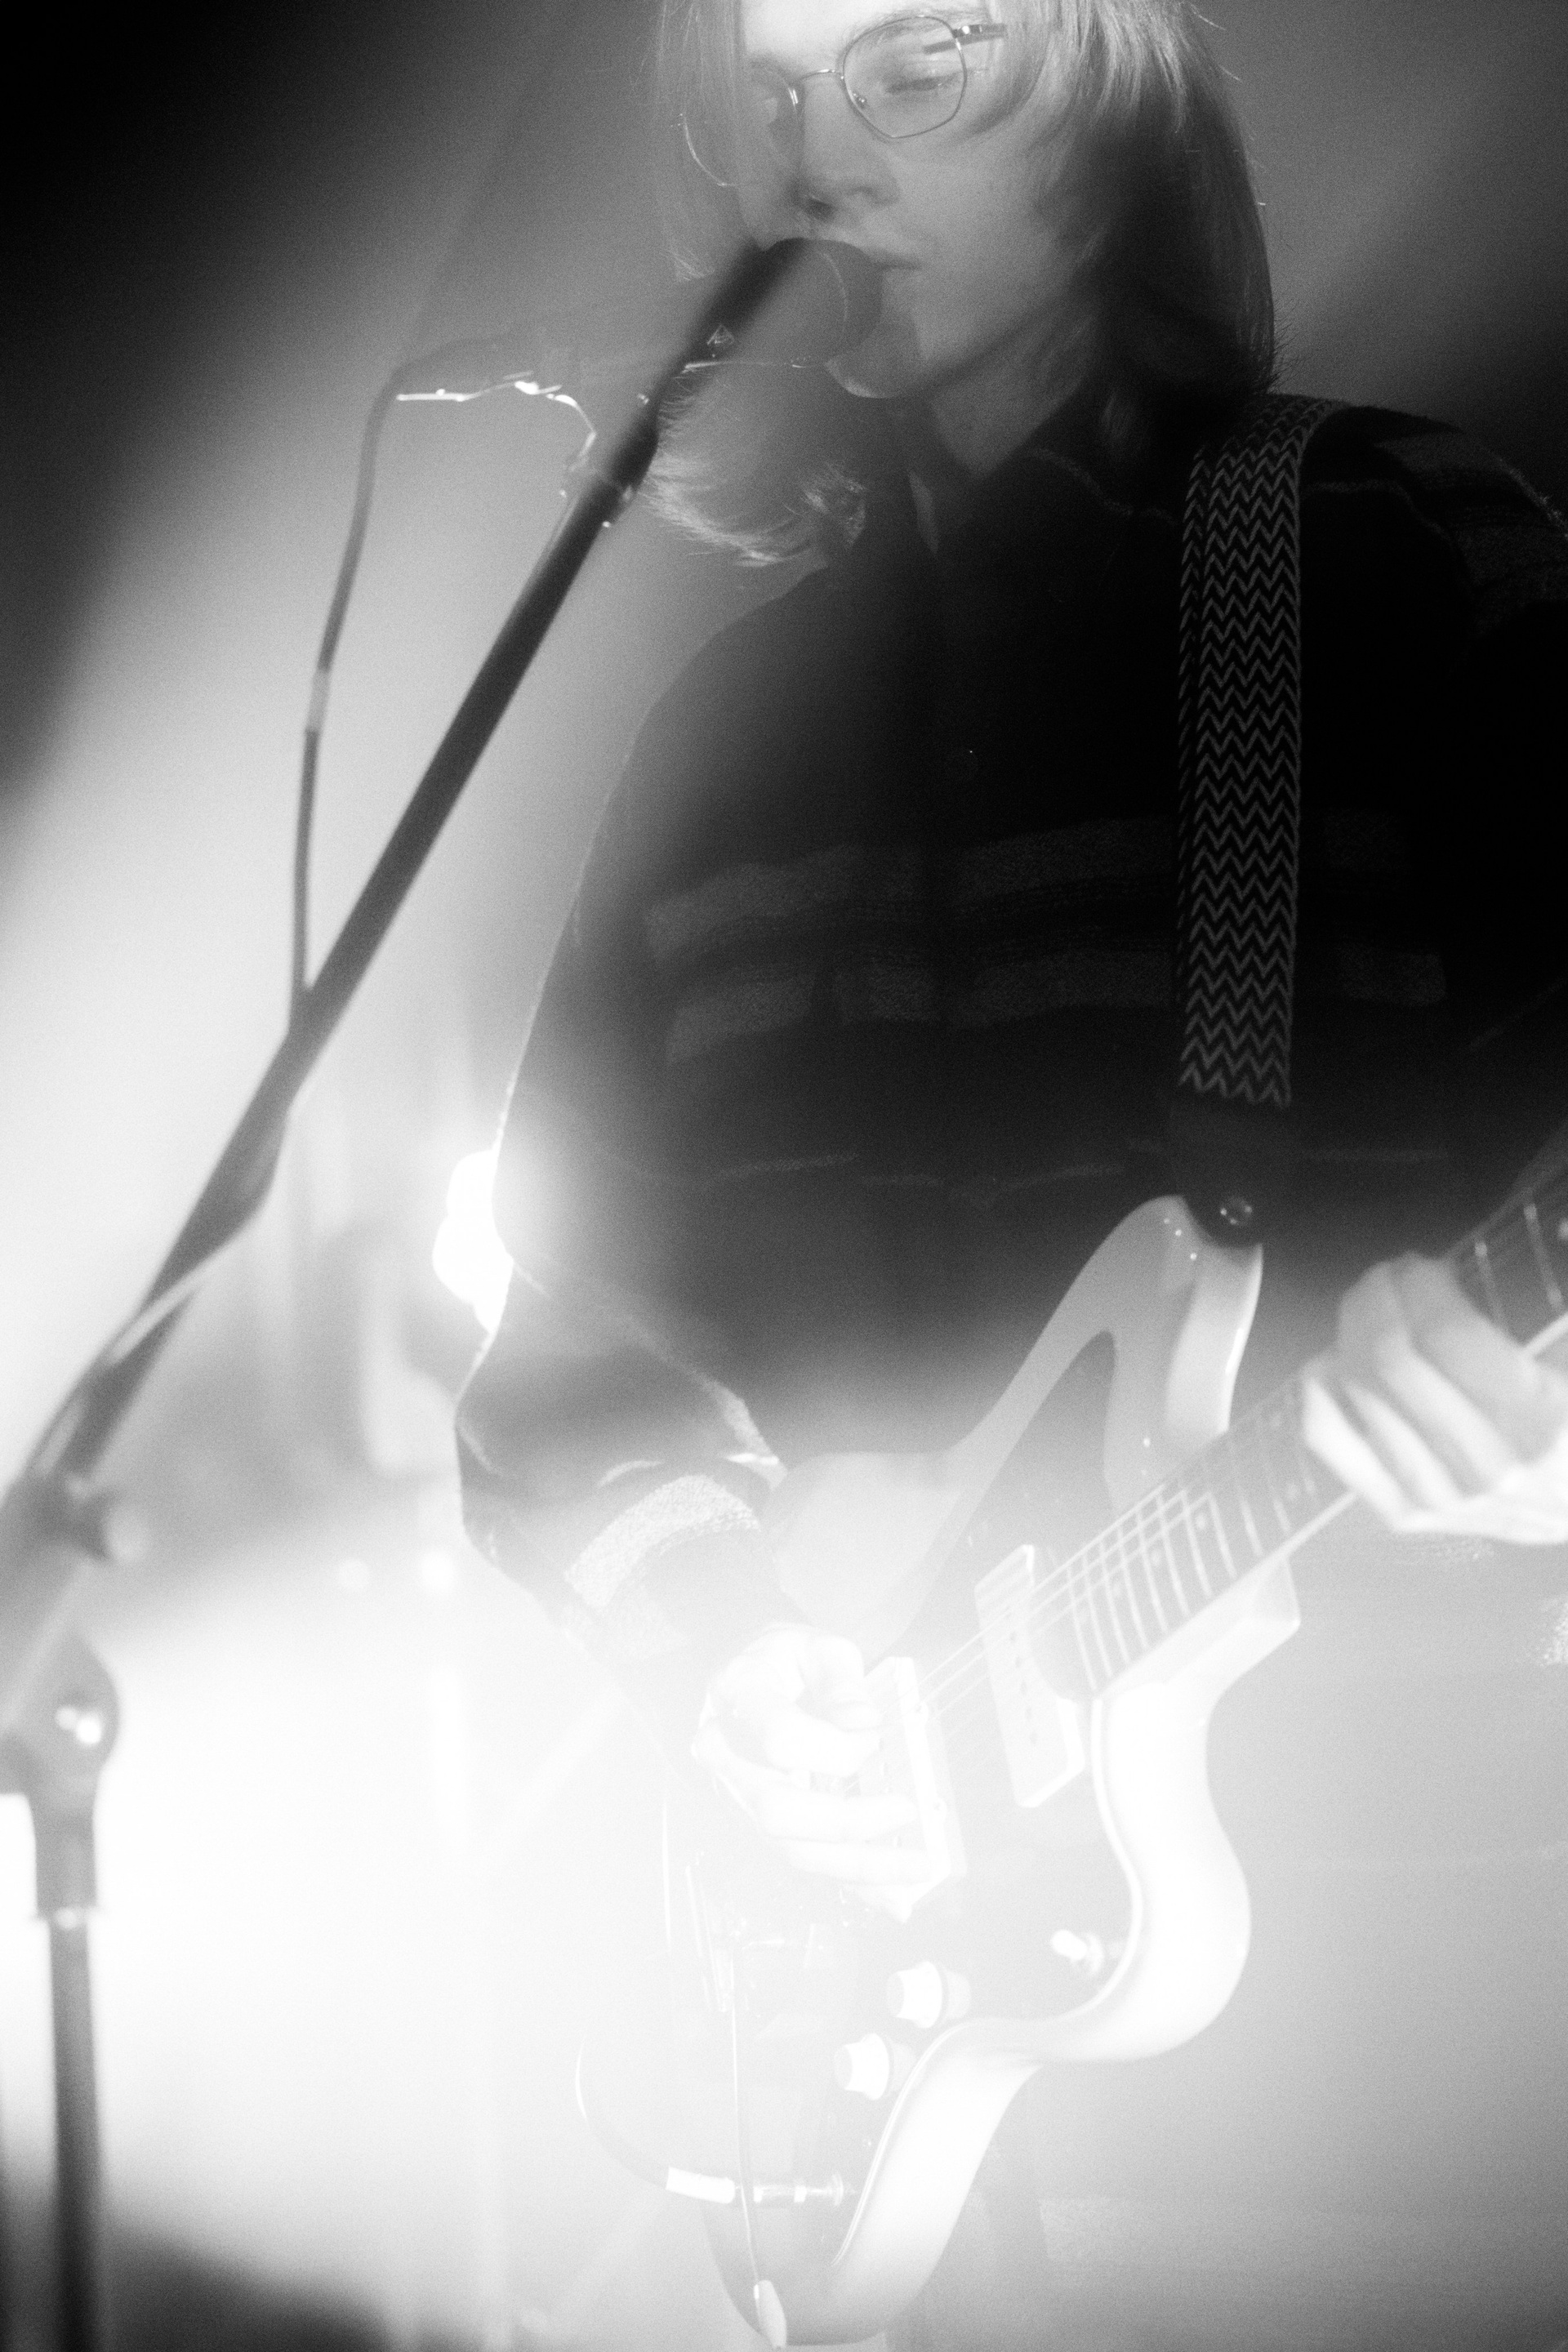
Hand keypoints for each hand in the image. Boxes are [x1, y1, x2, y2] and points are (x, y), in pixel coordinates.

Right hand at [692, 1623, 925, 1887]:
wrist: (752, 1671)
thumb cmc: (784, 1657)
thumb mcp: (816, 1644)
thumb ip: (841, 1681)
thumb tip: (864, 1725)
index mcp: (739, 1695)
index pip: (781, 1739)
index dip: (834, 1747)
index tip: (872, 1736)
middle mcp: (728, 1752)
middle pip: (777, 1810)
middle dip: (848, 1822)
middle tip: (904, 1810)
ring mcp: (739, 1792)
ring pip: (790, 1847)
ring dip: (858, 1865)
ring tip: (915, 1868)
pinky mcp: (762, 1819)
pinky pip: (805, 1857)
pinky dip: (852, 1880)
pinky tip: (894, 1896)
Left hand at [1301, 1253, 1567, 1542]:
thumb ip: (1547, 1315)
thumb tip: (1515, 1244)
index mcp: (1543, 1420)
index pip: (1448, 1335)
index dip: (1422, 1284)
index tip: (1423, 1264)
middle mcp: (1486, 1465)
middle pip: (1392, 1358)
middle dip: (1379, 1296)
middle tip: (1389, 1274)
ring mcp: (1439, 1496)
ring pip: (1359, 1390)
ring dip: (1351, 1330)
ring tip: (1371, 1307)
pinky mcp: (1404, 1514)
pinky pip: (1331, 1440)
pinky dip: (1321, 1388)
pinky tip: (1333, 1359)